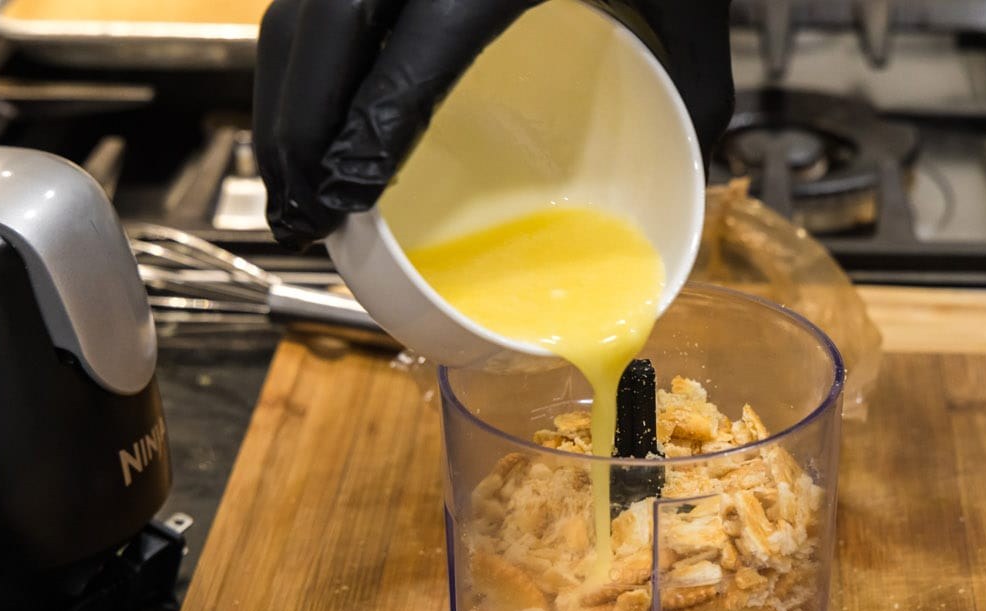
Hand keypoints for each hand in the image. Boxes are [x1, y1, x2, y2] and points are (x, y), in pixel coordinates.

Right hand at [254, 0, 733, 250]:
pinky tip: (302, 109)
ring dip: (281, 102)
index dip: (364, 139)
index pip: (406, 67)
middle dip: (297, 137)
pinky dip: (294, 58)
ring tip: (290, 179)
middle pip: (321, 42)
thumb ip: (703, 69)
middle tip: (300, 215)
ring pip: (296, 16)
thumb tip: (704, 151)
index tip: (345, 199)